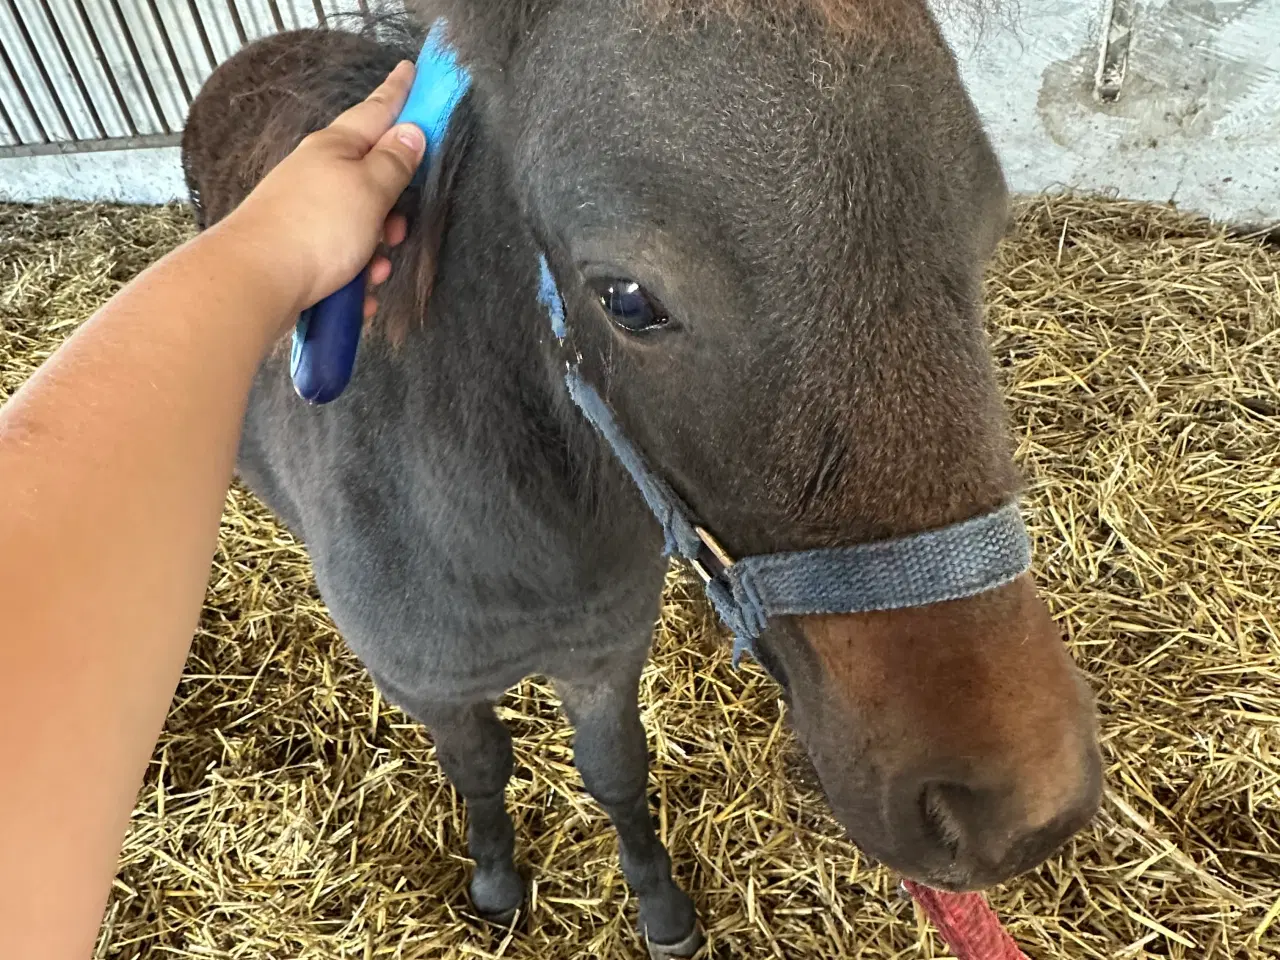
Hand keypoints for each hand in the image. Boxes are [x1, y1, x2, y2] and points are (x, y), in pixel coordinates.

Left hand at [218, 61, 426, 325]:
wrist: (254, 281)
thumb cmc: (314, 229)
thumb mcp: (369, 189)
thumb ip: (395, 162)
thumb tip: (410, 132)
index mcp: (335, 148)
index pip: (376, 111)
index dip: (398, 93)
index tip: (410, 70)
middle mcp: (318, 175)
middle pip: (373, 178)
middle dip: (395, 208)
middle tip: (399, 228)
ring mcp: (308, 212)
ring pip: (363, 226)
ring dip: (378, 252)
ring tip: (373, 270)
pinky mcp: (302, 249)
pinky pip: (344, 259)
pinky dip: (357, 276)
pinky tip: (358, 293)